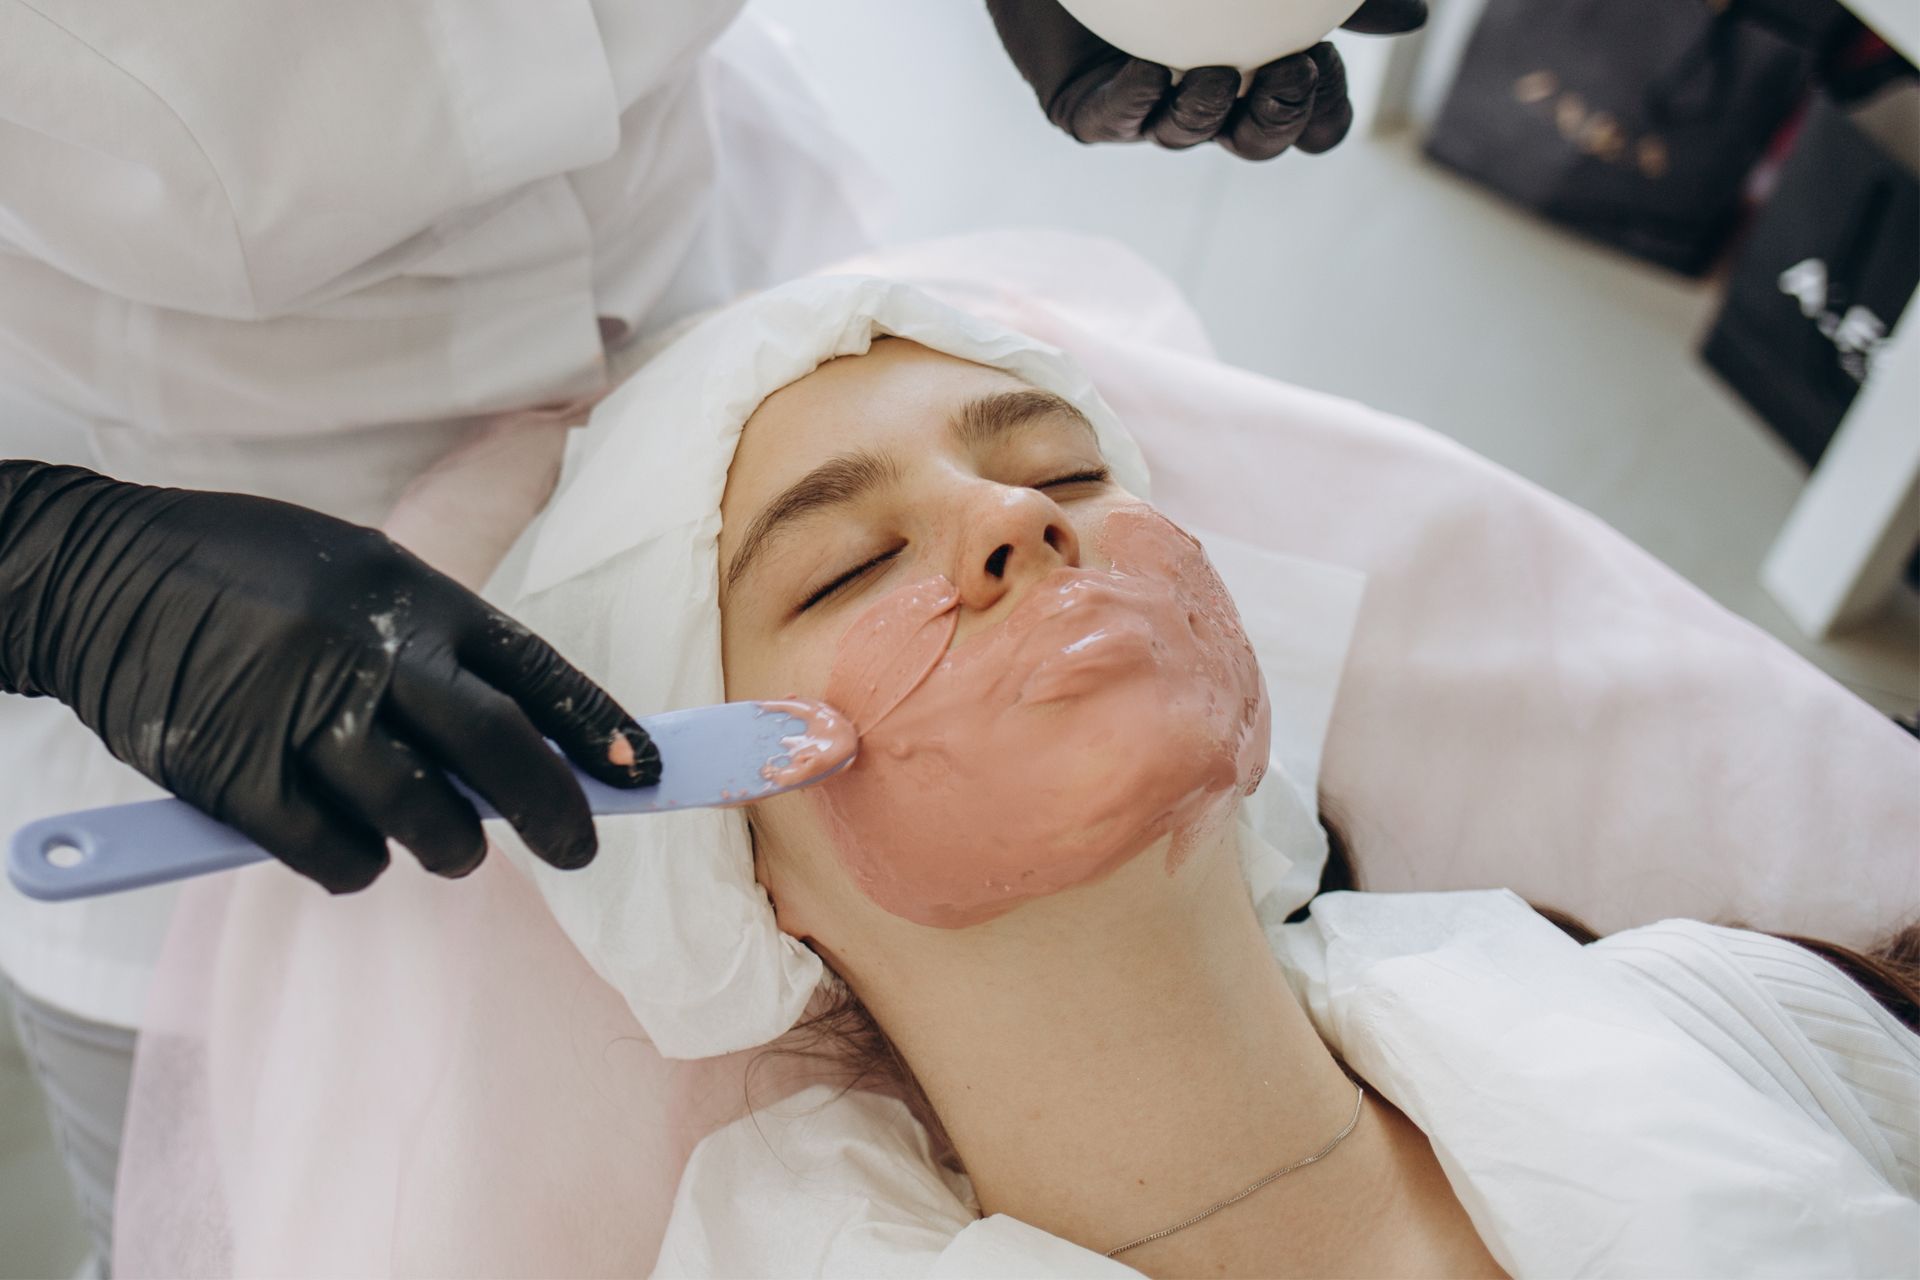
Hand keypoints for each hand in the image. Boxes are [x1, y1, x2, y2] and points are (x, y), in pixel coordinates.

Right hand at [0, 462, 658, 892]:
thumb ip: (433, 651)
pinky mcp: (235, 776)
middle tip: (580, 849)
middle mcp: (368, 654)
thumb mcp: (357, 574)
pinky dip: (358, 864)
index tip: (647, 773)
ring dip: (453, 848)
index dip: (599, 730)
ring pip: (425, 820)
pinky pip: (337, 854)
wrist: (99, 572)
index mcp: (411, 596)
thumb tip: (521, 747)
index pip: (534, 671)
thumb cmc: (248, 573)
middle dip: (557, 815)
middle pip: (499, 753)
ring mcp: (301, 717)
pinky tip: (353, 844)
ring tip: (447, 844)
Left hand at [986, 0, 1427, 158]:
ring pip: (1188, 135)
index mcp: (1256, 71)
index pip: (1308, 116)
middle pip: (1257, 140)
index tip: (1326, 76)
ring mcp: (1146, 110)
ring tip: (1215, 73)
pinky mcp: (1085, 113)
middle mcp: (1206, 98)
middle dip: (1280, 120)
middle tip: (1290, 76)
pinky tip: (1148, 70)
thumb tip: (1413, 18)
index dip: (1323, 114)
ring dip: (1208, 110)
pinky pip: (1115, 119)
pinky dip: (1134, 97)